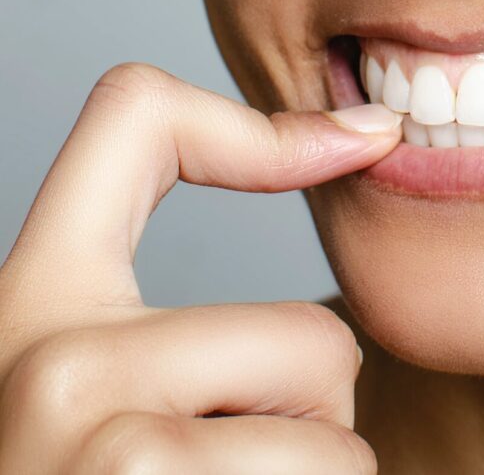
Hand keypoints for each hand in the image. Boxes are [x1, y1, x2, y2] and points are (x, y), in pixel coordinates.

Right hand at [0, 63, 400, 473]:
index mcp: (37, 307)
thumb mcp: (123, 403)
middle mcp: (45, 362)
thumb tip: (364, 151)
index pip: (135, 123)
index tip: (369, 140)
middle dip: (316, 423)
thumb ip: (196, 331)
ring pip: (338, 431)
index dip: (266, 120)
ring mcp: (94, 444)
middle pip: (316, 340)